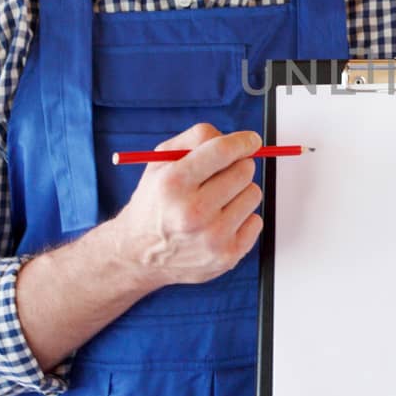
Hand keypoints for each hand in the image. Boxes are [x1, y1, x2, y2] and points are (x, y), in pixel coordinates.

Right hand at [109, 122, 263, 286]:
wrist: (139, 254)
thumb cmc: (156, 201)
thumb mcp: (160, 161)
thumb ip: (196, 139)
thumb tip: (239, 140)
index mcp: (172, 183)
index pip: (222, 151)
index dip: (243, 141)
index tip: (252, 140)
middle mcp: (192, 212)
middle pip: (244, 171)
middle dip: (237, 166)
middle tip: (223, 174)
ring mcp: (211, 237)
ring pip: (253, 194)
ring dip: (240, 192)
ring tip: (216, 201)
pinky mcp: (226, 256)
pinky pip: (256, 221)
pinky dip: (243, 218)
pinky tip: (219, 222)